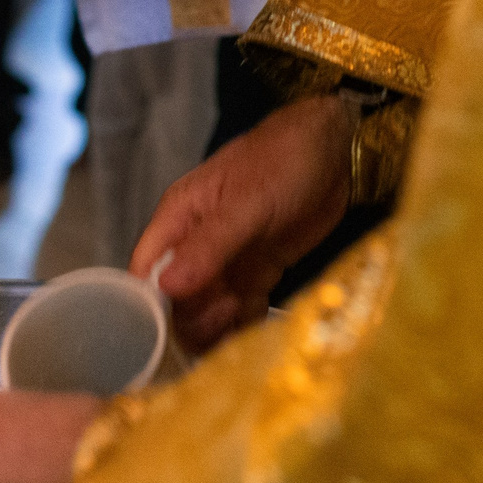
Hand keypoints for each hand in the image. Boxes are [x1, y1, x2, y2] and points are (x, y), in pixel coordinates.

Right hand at [131, 95, 351, 351]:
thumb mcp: (247, 202)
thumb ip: (209, 245)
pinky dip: (245, 324)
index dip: (148, 304)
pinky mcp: (258, 272)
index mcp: (179, 218)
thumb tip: (167, 290)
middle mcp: (196, 243)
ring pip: (207, 308)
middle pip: (175, 298)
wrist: (336, 150)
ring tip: (242, 318)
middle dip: (191, 316)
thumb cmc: (284, 162)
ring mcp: (228, 261)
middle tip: (225, 313)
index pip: (146, 270)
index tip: (164, 332)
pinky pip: (241, 308)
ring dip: (218, 326)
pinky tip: (256, 330)